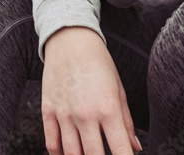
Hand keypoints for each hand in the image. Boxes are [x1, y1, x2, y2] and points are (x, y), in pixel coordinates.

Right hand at [41, 27, 142, 154]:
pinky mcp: (48, 110)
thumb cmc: (98, 63)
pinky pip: (52, 143)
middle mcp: (86, 114)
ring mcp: (64, 113)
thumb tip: (135, 148)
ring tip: (88, 154)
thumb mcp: (119, 90)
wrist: (70, 40)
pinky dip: (59, 154)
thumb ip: (126, 123)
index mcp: (108, 108)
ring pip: (72, 154)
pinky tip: (69, 154)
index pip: (121, 150)